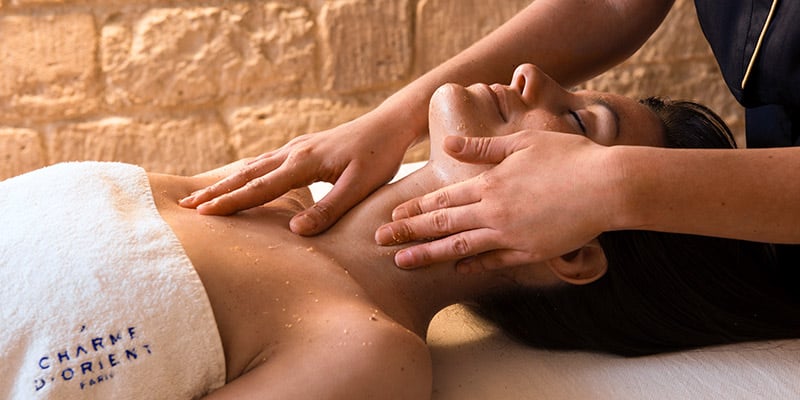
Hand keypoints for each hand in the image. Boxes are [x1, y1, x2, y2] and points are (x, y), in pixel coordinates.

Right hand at [180, 116, 415, 235]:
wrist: (390, 124)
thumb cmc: (379, 156)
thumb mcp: (360, 186)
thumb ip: (329, 209)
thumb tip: (295, 231)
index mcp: (303, 162)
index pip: (259, 188)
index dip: (231, 202)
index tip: (203, 214)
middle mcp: (293, 152)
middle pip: (247, 175)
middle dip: (217, 192)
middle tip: (186, 207)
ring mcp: (297, 148)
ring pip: (253, 167)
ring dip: (228, 182)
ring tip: (204, 196)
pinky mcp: (304, 149)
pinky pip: (266, 162)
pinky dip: (246, 173)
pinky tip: (242, 180)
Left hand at [375, 131, 620, 271]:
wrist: (610, 186)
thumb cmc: (569, 157)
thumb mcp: (523, 142)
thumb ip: (483, 148)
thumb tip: (450, 144)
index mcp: (490, 184)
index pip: (442, 200)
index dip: (414, 210)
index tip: (391, 218)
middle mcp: (494, 212)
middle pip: (442, 225)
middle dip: (408, 234)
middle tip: (379, 243)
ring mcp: (511, 236)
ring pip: (460, 248)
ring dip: (429, 255)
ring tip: (403, 263)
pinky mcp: (531, 252)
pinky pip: (495, 261)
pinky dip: (473, 265)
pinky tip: (457, 269)